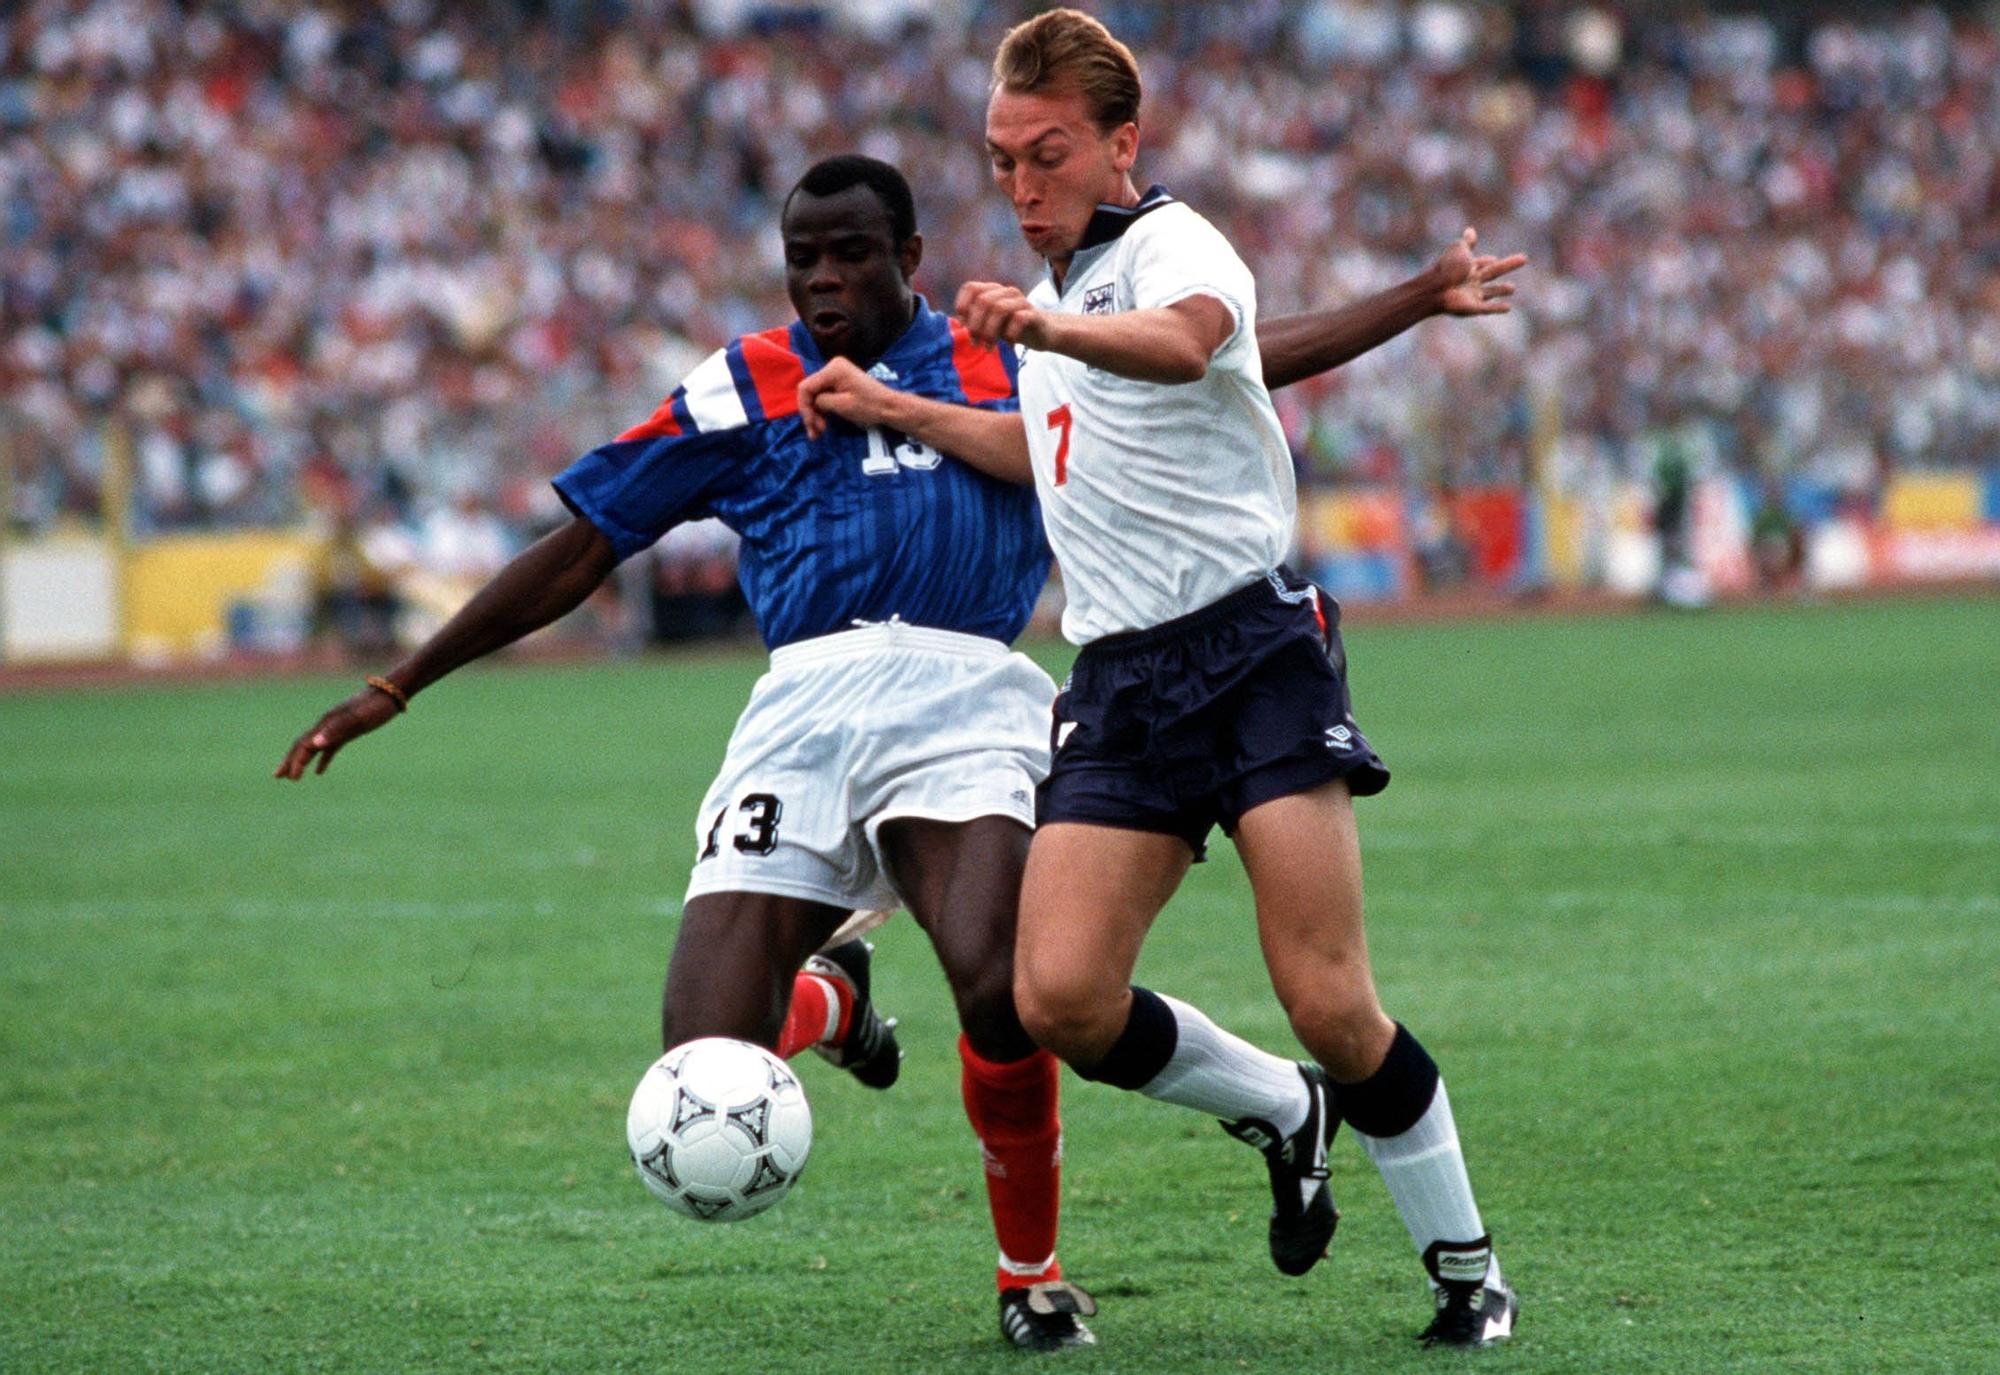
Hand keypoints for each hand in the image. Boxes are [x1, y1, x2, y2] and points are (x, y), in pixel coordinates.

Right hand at [274, 686, 401, 779]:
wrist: (390, 694)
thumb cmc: (374, 707)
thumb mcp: (356, 720)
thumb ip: (335, 730)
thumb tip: (314, 743)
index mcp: (326, 724)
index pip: (304, 745)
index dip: (295, 761)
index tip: (290, 778)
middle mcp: (327, 726)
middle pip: (303, 745)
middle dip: (290, 761)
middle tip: (277, 776)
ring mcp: (337, 728)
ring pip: (313, 748)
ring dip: (302, 761)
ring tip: (293, 777)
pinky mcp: (348, 732)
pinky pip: (329, 749)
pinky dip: (322, 760)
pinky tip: (319, 772)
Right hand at [797, 357, 903, 439]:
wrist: (890, 407)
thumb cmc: (870, 406)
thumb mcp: (842, 406)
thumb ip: (821, 401)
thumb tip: (812, 403)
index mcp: (833, 369)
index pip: (806, 387)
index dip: (804, 408)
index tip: (811, 426)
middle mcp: (832, 366)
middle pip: (810, 391)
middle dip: (810, 413)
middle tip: (816, 433)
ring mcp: (836, 373)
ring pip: (815, 395)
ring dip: (815, 414)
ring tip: (819, 431)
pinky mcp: (840, 382)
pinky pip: (824, 395)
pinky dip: (822, 410)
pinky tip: (823, 423)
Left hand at [954, 281, 1050, 348]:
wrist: (1044, 333)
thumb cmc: (1011, 328)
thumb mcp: (990, 324)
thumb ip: (975, 321)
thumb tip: (957, 324)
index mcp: (992, 291)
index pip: (970, 288)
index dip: (962, 304)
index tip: (962, 325)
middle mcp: (1006, 292)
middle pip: (983, 301)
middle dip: (976, 324)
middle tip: (976, 343)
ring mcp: (1021, 301)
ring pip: (999, 308)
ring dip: (990, 331)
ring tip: (989, 347)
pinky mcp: (1034, 314)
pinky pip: (1019, 318)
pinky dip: (1010, 334)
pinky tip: (1009, 345)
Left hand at [1430, 227, 1526, 316]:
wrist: (1436, 289)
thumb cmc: (1447, 268)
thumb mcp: (1459, 250)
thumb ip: (1467, 242)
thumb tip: (1470, 229)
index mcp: (1467, 267)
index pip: (1481, 263)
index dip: (1487, 261)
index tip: (1494, 259)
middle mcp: (1470, 281)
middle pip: (1494, 272)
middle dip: (1508, 265)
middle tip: (1524, 258)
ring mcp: (1472, 295)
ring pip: (1491, 292)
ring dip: (1501, 290)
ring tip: (1512, 288)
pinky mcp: (1473, 308)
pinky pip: (1489, 308)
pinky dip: (1498, 308)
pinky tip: (1508, 307)